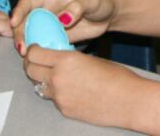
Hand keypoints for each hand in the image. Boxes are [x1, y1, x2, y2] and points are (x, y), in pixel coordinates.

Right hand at [11, 0, 115, 54]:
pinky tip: (40, 59)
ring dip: (26, 44)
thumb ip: (77, 7)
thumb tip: (63, 19)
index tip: (14, 23)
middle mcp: (46, 11)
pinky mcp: (56, 38)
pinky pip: (43, 44)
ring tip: (26, 55)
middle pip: (25, 21)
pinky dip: (39, 51)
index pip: (27, 3)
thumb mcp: (90, 1)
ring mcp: (50, 25)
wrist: (109, 15)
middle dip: (19, 34)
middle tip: (22, 48)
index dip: (18, 12)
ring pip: (31, 34)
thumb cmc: (99, 2)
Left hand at [24, 46, 141, 127]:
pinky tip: (70, 90)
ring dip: (43, 79)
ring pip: (38, 85)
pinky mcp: (64, 110)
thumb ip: (69, 59)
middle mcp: (58, 78)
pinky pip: (53, 99)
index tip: (37, 48)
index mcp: (65, 60)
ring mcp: (60, 97)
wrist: (129, 101)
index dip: (33, 50)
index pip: (34, 53)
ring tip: (56, 76)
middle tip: (39, 61)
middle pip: (30, 70)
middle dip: (32, 64)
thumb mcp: (89, 58)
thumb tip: (57, 58)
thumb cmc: (116, 77)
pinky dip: (56, 93)